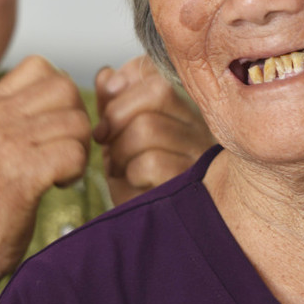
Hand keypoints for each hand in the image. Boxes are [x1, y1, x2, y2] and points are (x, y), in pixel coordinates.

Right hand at [0, 56, 90, 275]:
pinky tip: (57, 185)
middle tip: (62, 149)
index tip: (52, 128)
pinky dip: (76, 171)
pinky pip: (75, 152)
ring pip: (76, 120)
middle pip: (64, 87)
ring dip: (78, 149)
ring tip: (57, 171)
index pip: (40, 66)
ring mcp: (4, 144)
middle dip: (76, 119)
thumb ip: (17, 114)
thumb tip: (65, 89)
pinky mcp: (22, 173)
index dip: (60, 95)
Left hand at [93, 55, 214, 205]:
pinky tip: (132, 183)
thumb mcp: (119, 137)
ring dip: (119, 150)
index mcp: (183, 109)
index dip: (126, 84)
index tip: (107, 107)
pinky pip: (152, 162)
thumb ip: (113, 103)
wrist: (145, 231)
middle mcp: (200, 126)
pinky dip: (130, 172)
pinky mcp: (191, 184)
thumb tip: (108, 75)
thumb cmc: (134, 182)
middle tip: (104, 140)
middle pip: (157, 92)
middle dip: (117, 116)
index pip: (161, 72)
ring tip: (118, 167)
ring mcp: (200, 155)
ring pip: (149, 127)